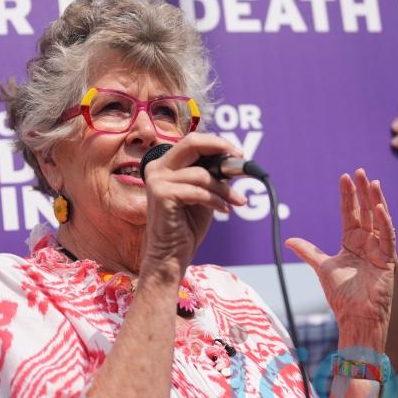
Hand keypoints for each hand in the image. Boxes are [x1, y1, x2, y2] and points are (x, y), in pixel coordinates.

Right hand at [141, 133, 245, 277]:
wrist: (171, 255)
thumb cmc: (186, 226)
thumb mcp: (203, 194)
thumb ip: (212, 176)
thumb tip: (234, 159)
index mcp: (165, 165)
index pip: (192, 142)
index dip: (217, 143)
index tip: (237, 153)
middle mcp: (157, 168)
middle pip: (192, 143)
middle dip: (220, 148)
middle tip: (240, 160)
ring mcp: (156, 181)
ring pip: (202, 173)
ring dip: (224, 188)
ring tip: (237, 201)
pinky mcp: (162, 195)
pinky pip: (199, 191)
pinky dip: (216, 200)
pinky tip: (224, 210)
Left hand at [286, 169, 396, 351]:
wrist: (355, 317)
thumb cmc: (341, 295)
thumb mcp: (322, 267)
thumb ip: (308, 251)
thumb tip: (290, 240)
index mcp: (352, 243)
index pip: (350, 214)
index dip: (348, 196)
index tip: (344, 177)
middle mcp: (367, 243)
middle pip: (366, 212)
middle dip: (363, 192)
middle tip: (360, 171)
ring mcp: (379, 251)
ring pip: (379, 220)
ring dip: (376, 201)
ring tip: (371, 182)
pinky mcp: (388, 261)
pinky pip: (388, 238)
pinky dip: (385, 223)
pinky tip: (379, 208)